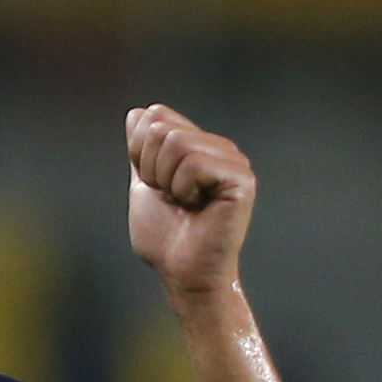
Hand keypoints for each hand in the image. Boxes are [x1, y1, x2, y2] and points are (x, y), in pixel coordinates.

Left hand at [126, 104, 254, 296]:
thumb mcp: (144, 184)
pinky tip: (199, 207)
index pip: (153, 115)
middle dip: (151, 167)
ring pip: (176, 142)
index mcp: (198, 145)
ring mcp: (234, 161)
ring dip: (166, 180)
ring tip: (185, 202)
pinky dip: (183, 189)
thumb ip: (141, 150)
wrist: (180, 270)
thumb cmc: (165, 235)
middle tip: (171, 197)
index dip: (139, 152)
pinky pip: (194, 164)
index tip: (154, 183)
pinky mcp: (242, 179)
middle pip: (161, 127)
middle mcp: (220, 147)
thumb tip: (139, 112)